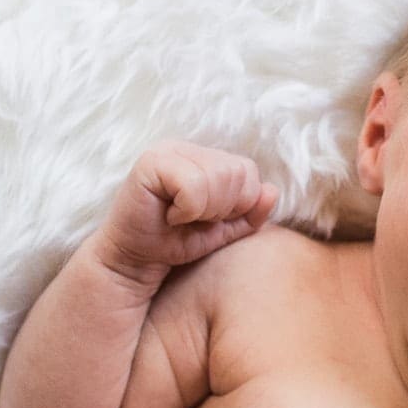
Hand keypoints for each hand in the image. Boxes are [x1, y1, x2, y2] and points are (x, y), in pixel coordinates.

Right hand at [97, 141, 277, 276]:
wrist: (135, 260)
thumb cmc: (175, 242)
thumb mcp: (222, 230)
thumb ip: (250, 213)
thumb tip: (272, 191)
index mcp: (206, 158)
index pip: (248, 171)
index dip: (238, 204)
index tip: (209, 219)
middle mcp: (187, 147)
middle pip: (237, 173)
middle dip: (222, 208)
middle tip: (193, 219)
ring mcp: (167, 150)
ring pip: (218, 178)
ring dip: (204, 210)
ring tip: (182, 218)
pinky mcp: (151, 163)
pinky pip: (193, 186)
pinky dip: (188, 209)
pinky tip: (170, 215)